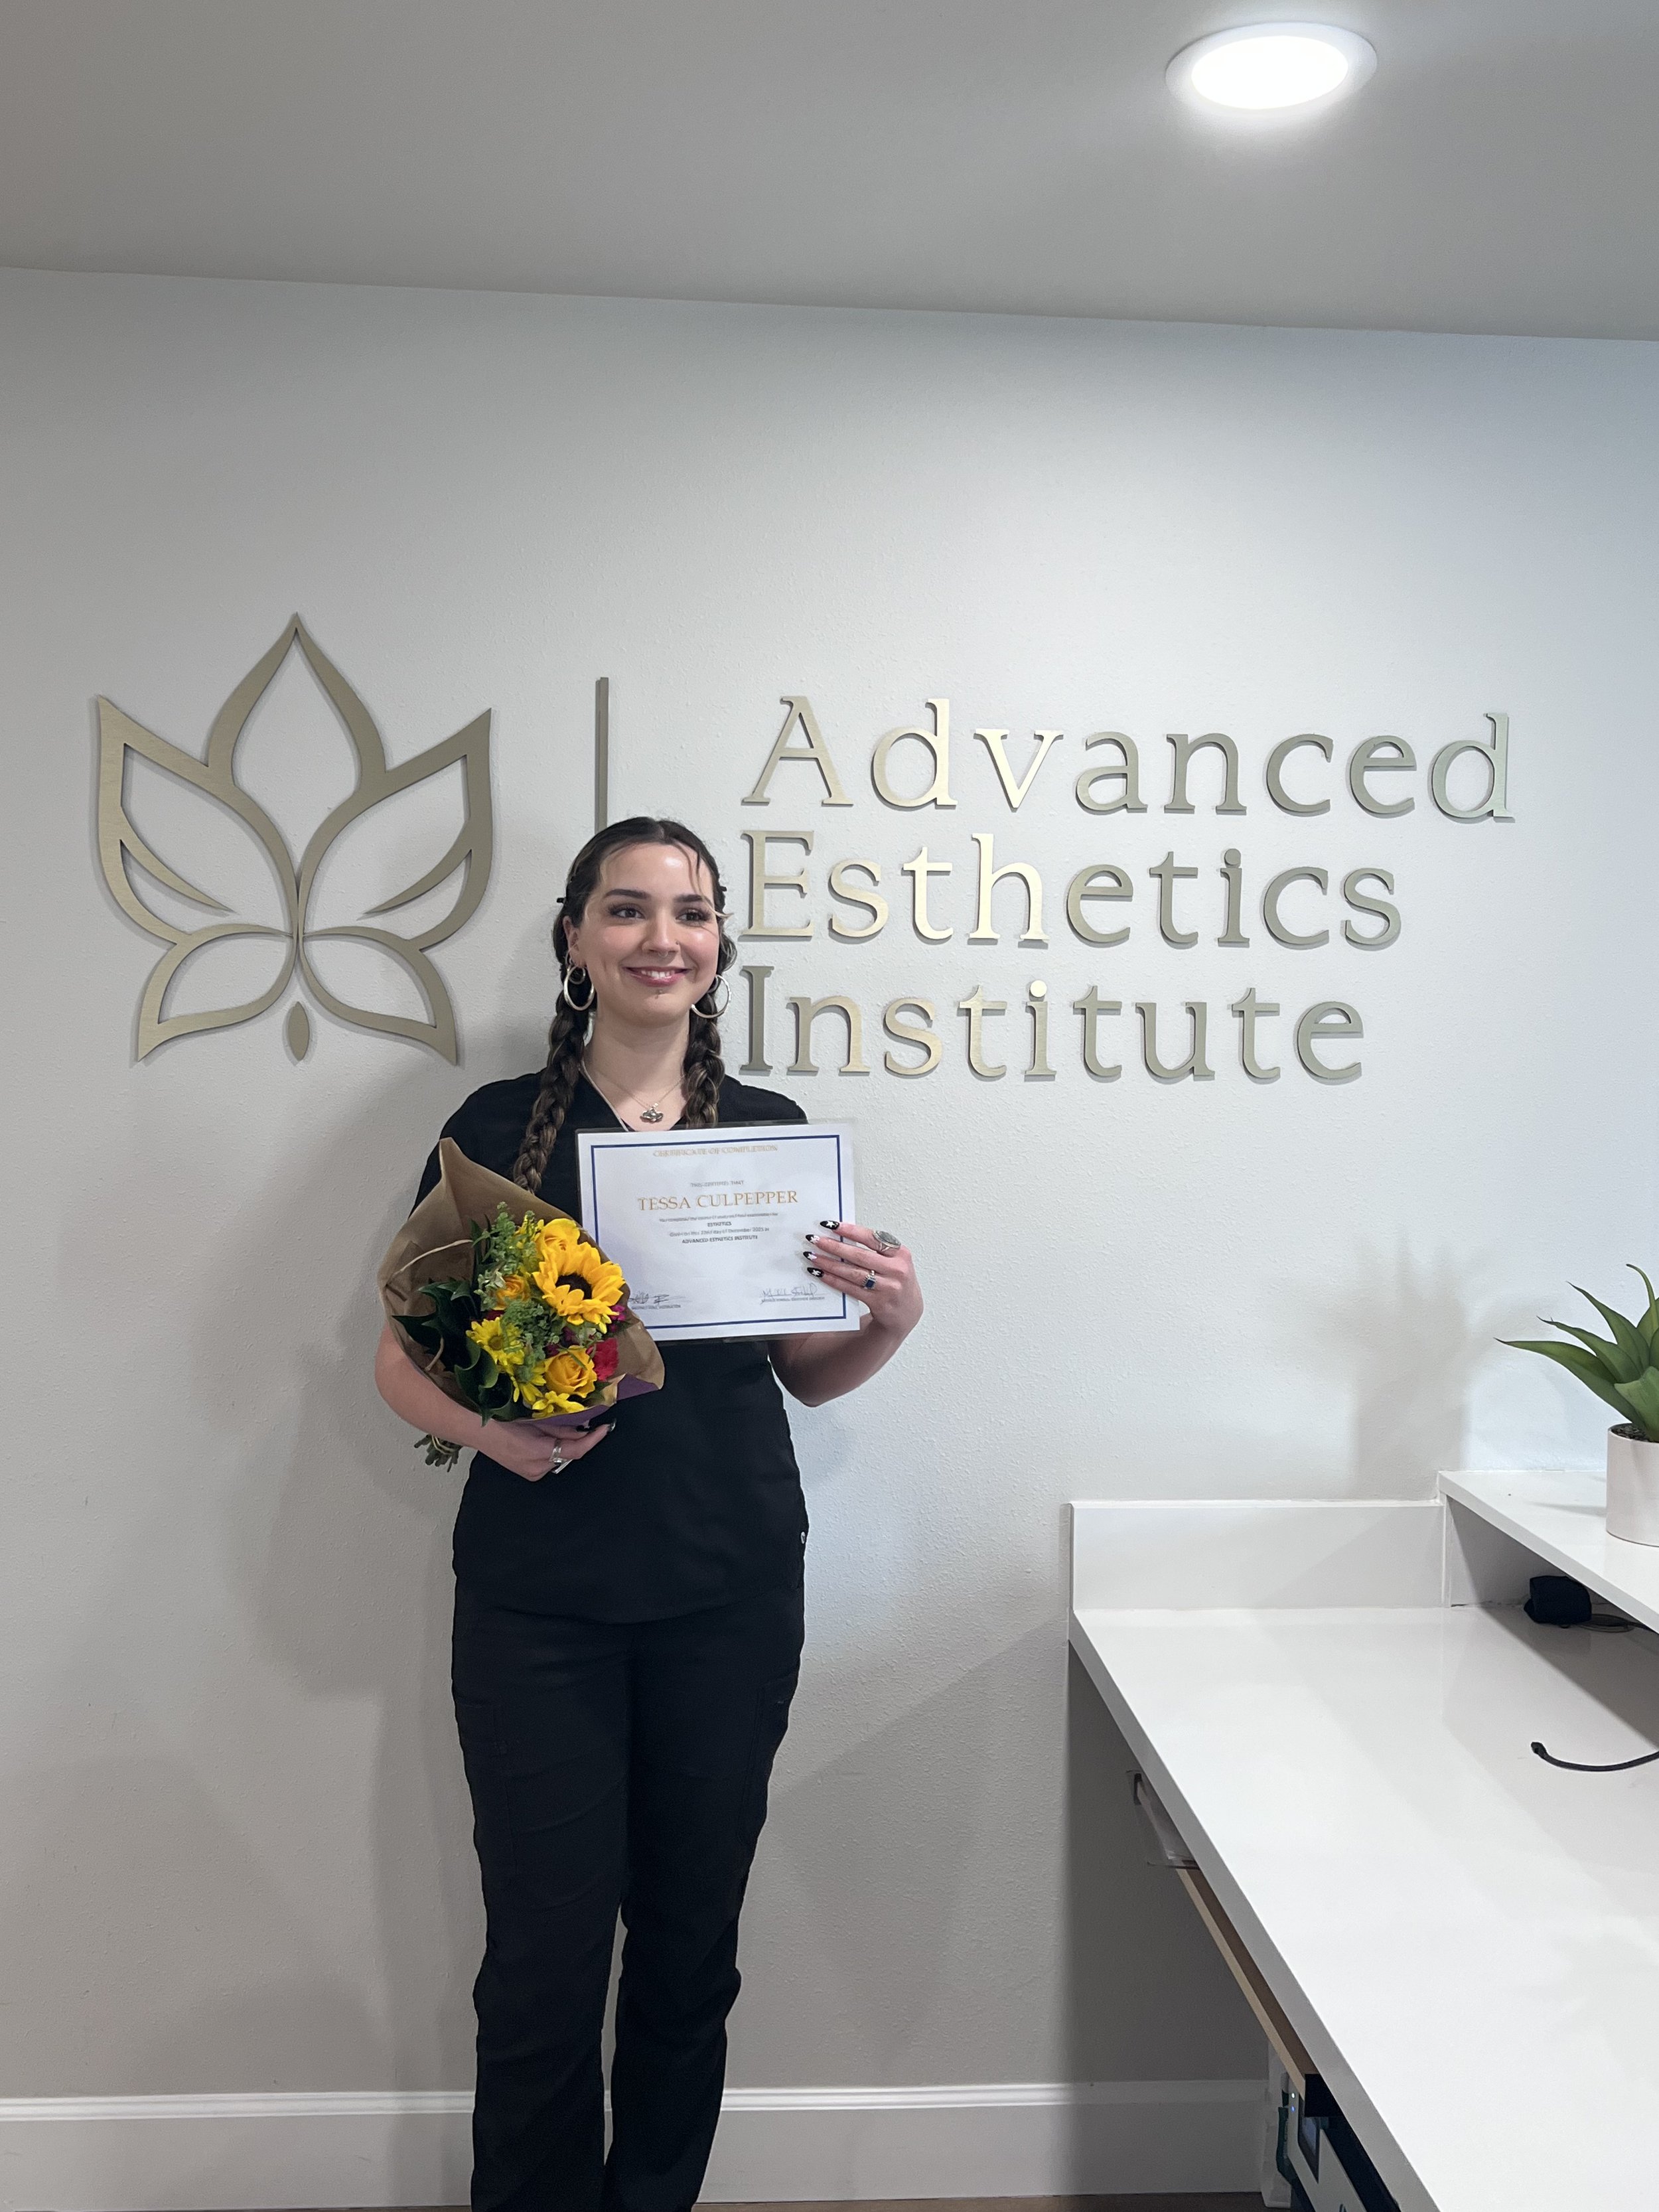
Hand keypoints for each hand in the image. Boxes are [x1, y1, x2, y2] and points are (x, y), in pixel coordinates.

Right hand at [484, 1417, 612, 1482]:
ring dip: (563, 1444)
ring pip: (559, 1458)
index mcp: (539, 1453)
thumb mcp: (535, 1421)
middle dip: (577, 1439)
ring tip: (553, 1429)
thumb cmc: (503, 1420)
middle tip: (582, 1423)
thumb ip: (560, 1428)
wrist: (477, 1431)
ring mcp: (533, 1474)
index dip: (593, 1439)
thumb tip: (583, 1428)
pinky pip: (549, 1462)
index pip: (575, 1450)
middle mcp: (538, 1469)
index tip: (605, 1428)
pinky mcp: (529, 1475)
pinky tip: (545, 1440)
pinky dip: (553, 1450)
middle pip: (568, 1454)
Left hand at [804, 1221, 922, 1339]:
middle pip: (860, 1256)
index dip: (850, 1230)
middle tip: (816, 1240)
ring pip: (853, 1273)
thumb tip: (841, 1235)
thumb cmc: (896, 1281)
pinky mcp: (878, 1302)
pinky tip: (821, 1274)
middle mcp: (896, 1270)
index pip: (872, 1238)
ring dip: (830, 1264)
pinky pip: (851, 1289)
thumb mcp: (893, 1261)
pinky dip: (834, 1280)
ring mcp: (888, 1287)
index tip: (831, 1225)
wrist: (908, 1311)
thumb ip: (875, 1249)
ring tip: (813, 1256)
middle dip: (834, 1247)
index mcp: (900, 1253)